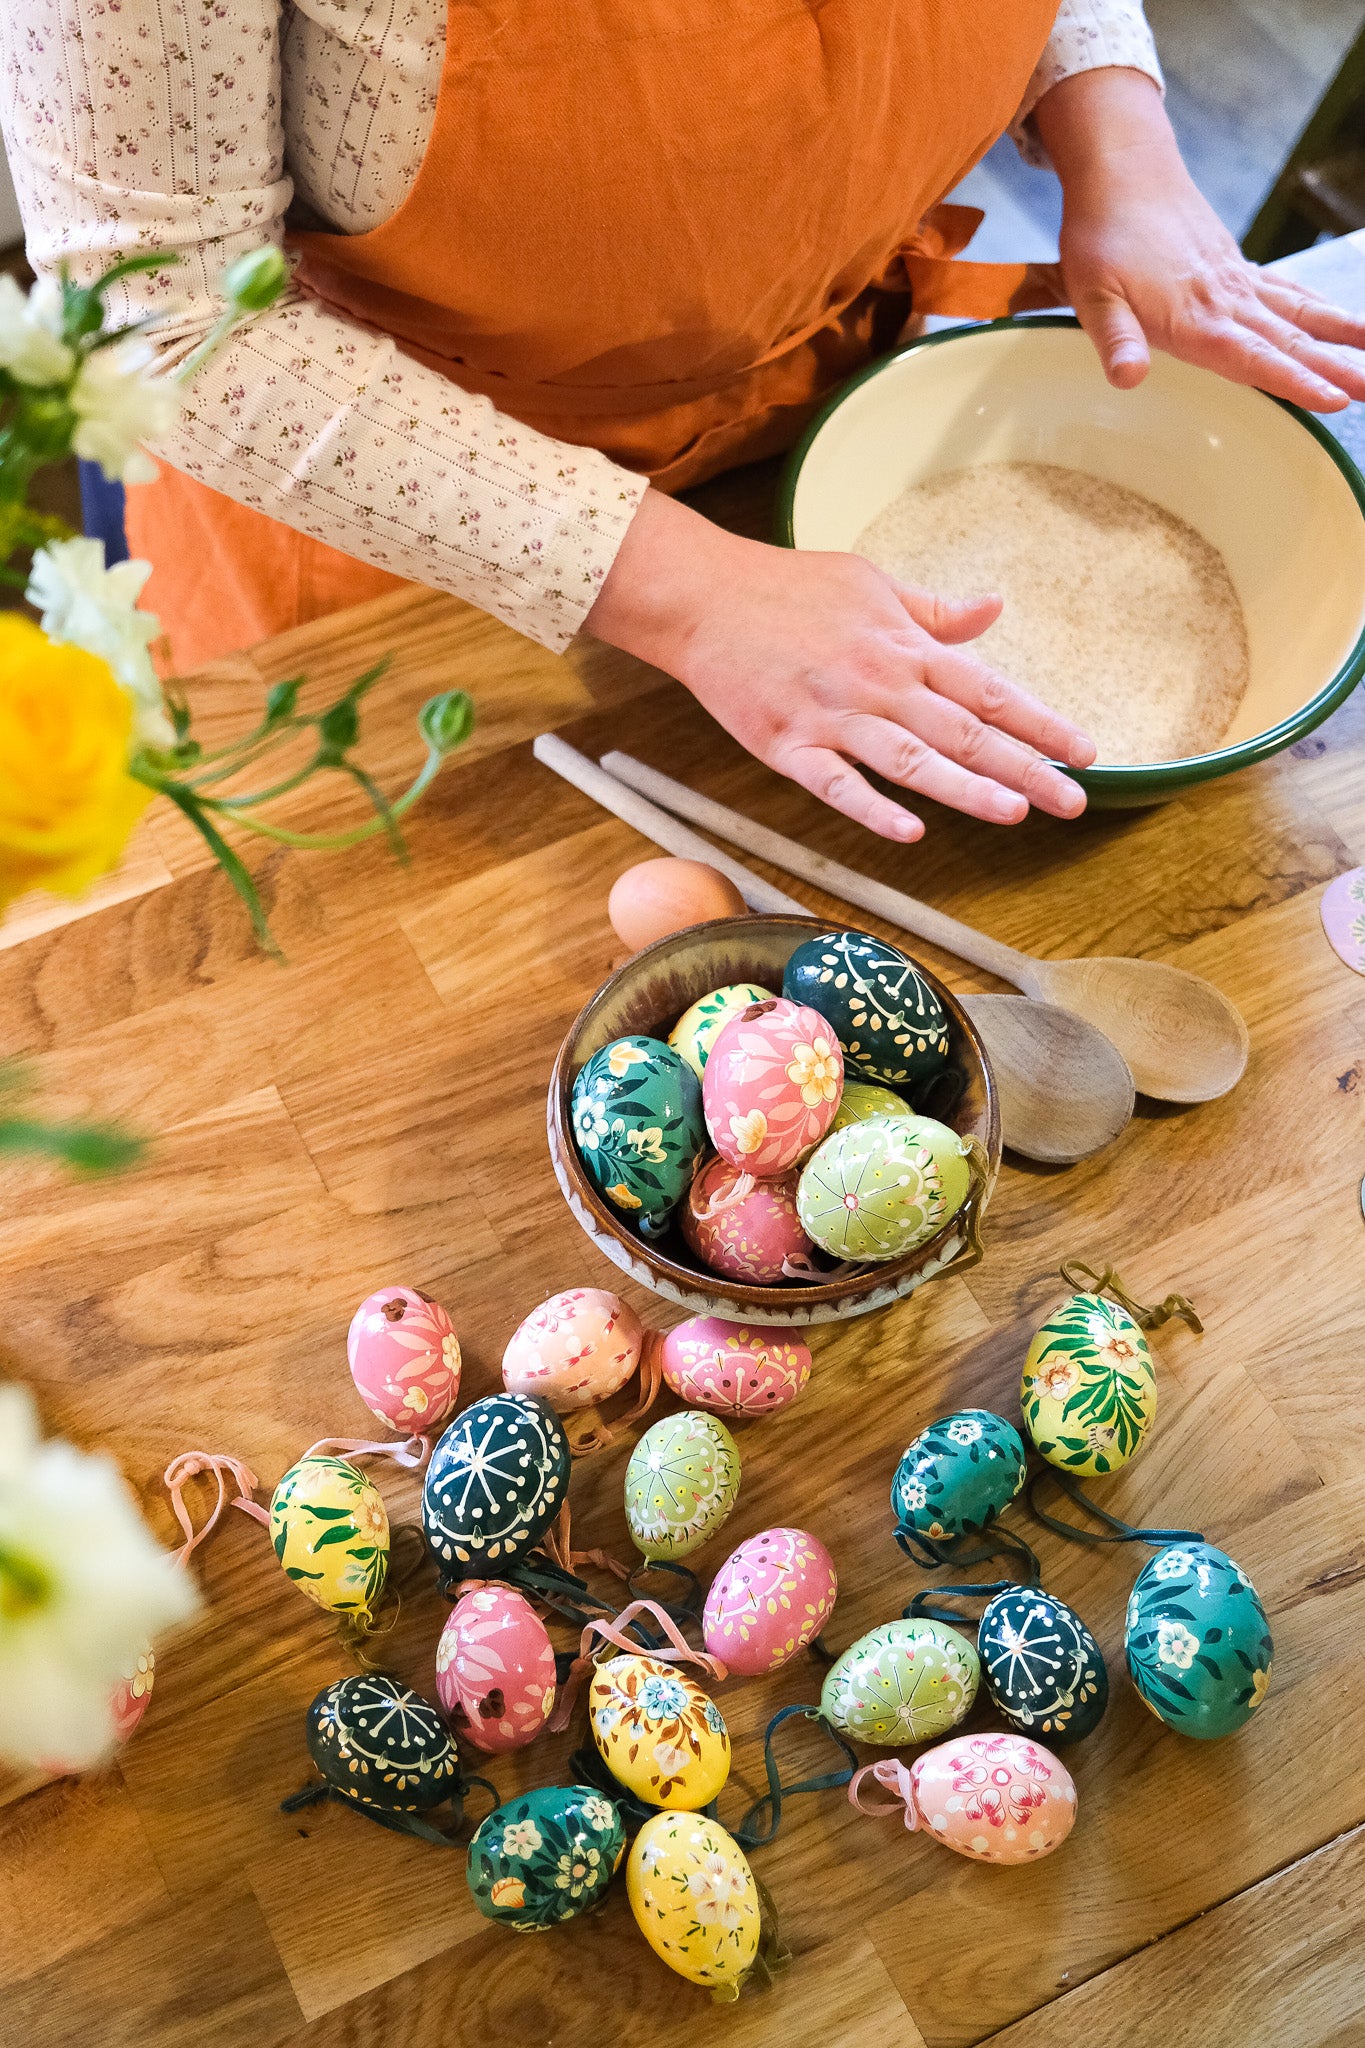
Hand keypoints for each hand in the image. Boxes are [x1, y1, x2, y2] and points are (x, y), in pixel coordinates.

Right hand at [585, 490, 1094, 842]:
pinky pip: (835, 784)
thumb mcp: (872, 583)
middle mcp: (879, 682)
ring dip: (966, 789)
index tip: (1086, 753)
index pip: (988, 689)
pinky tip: (909, 832)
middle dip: (1026, 768)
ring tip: (1016, 813)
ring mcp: (833, 717)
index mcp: (904, 646)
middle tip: (1074, 803)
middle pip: (964, 732)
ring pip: (911, 761)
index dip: (1041, 722)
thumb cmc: (788, 588)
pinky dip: (871, 808)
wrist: (703, 597)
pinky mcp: (786, 745)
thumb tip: (994, 610)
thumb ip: (935, 612)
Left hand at [1035, 68, 1364, 411]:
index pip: (1255, 357)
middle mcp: (1227, 301)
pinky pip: (1289, 294)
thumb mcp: (1091, 296)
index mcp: (1195, 318)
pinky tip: (1345, 324)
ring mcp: (1237, 283)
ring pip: (1300, 316)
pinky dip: (1321, 310)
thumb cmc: (1102, 237)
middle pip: (1290, 341)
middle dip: (1335, 369)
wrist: (1123, 174)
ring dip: (1340, 338)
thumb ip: (1115, 340)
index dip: (1295, 381)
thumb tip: (1128, 378)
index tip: (1334, 398)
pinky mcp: (1238, 269)